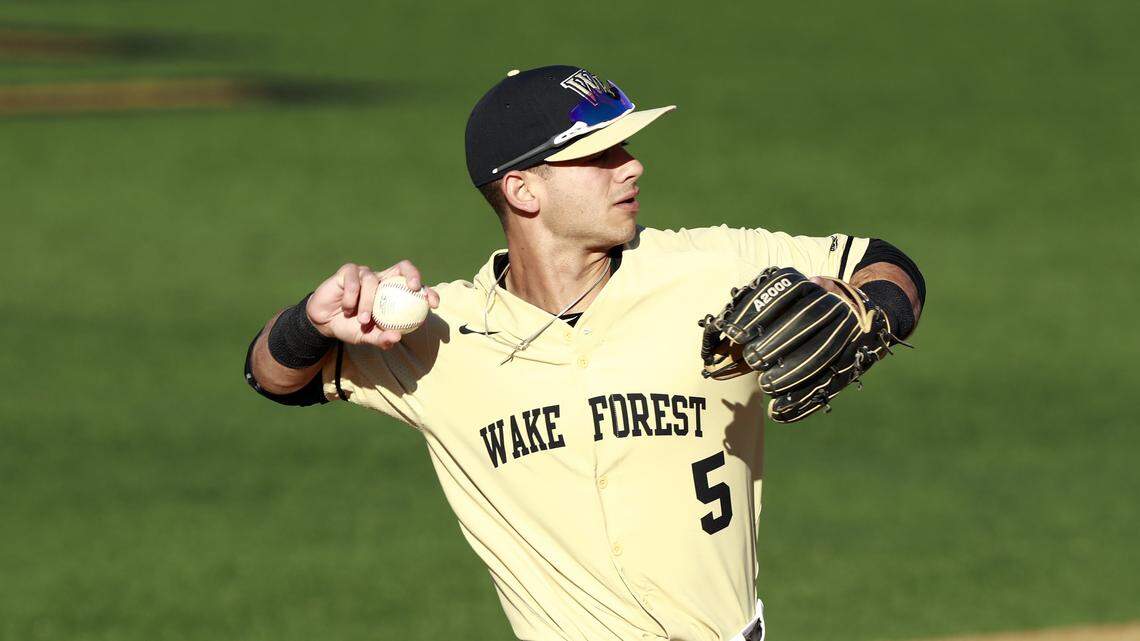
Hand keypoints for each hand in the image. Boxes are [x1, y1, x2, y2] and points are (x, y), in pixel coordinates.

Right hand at [306, 260, 440, 348]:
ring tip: (363, 320)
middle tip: (414, 288)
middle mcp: (382, 279)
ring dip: (368, 303)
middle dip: (413, 274)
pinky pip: (354, 281)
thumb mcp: (368, 337)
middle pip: (403, 267)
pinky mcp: (347, 271)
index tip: (433, 304)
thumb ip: (382, 338)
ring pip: (373, 281)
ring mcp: (365, 273)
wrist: (324, 323)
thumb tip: (397, 338)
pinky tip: (347, 309)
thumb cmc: (351, 327)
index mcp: (393, 293)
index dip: (428, 291)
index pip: (415, 287)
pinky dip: (351, 297)